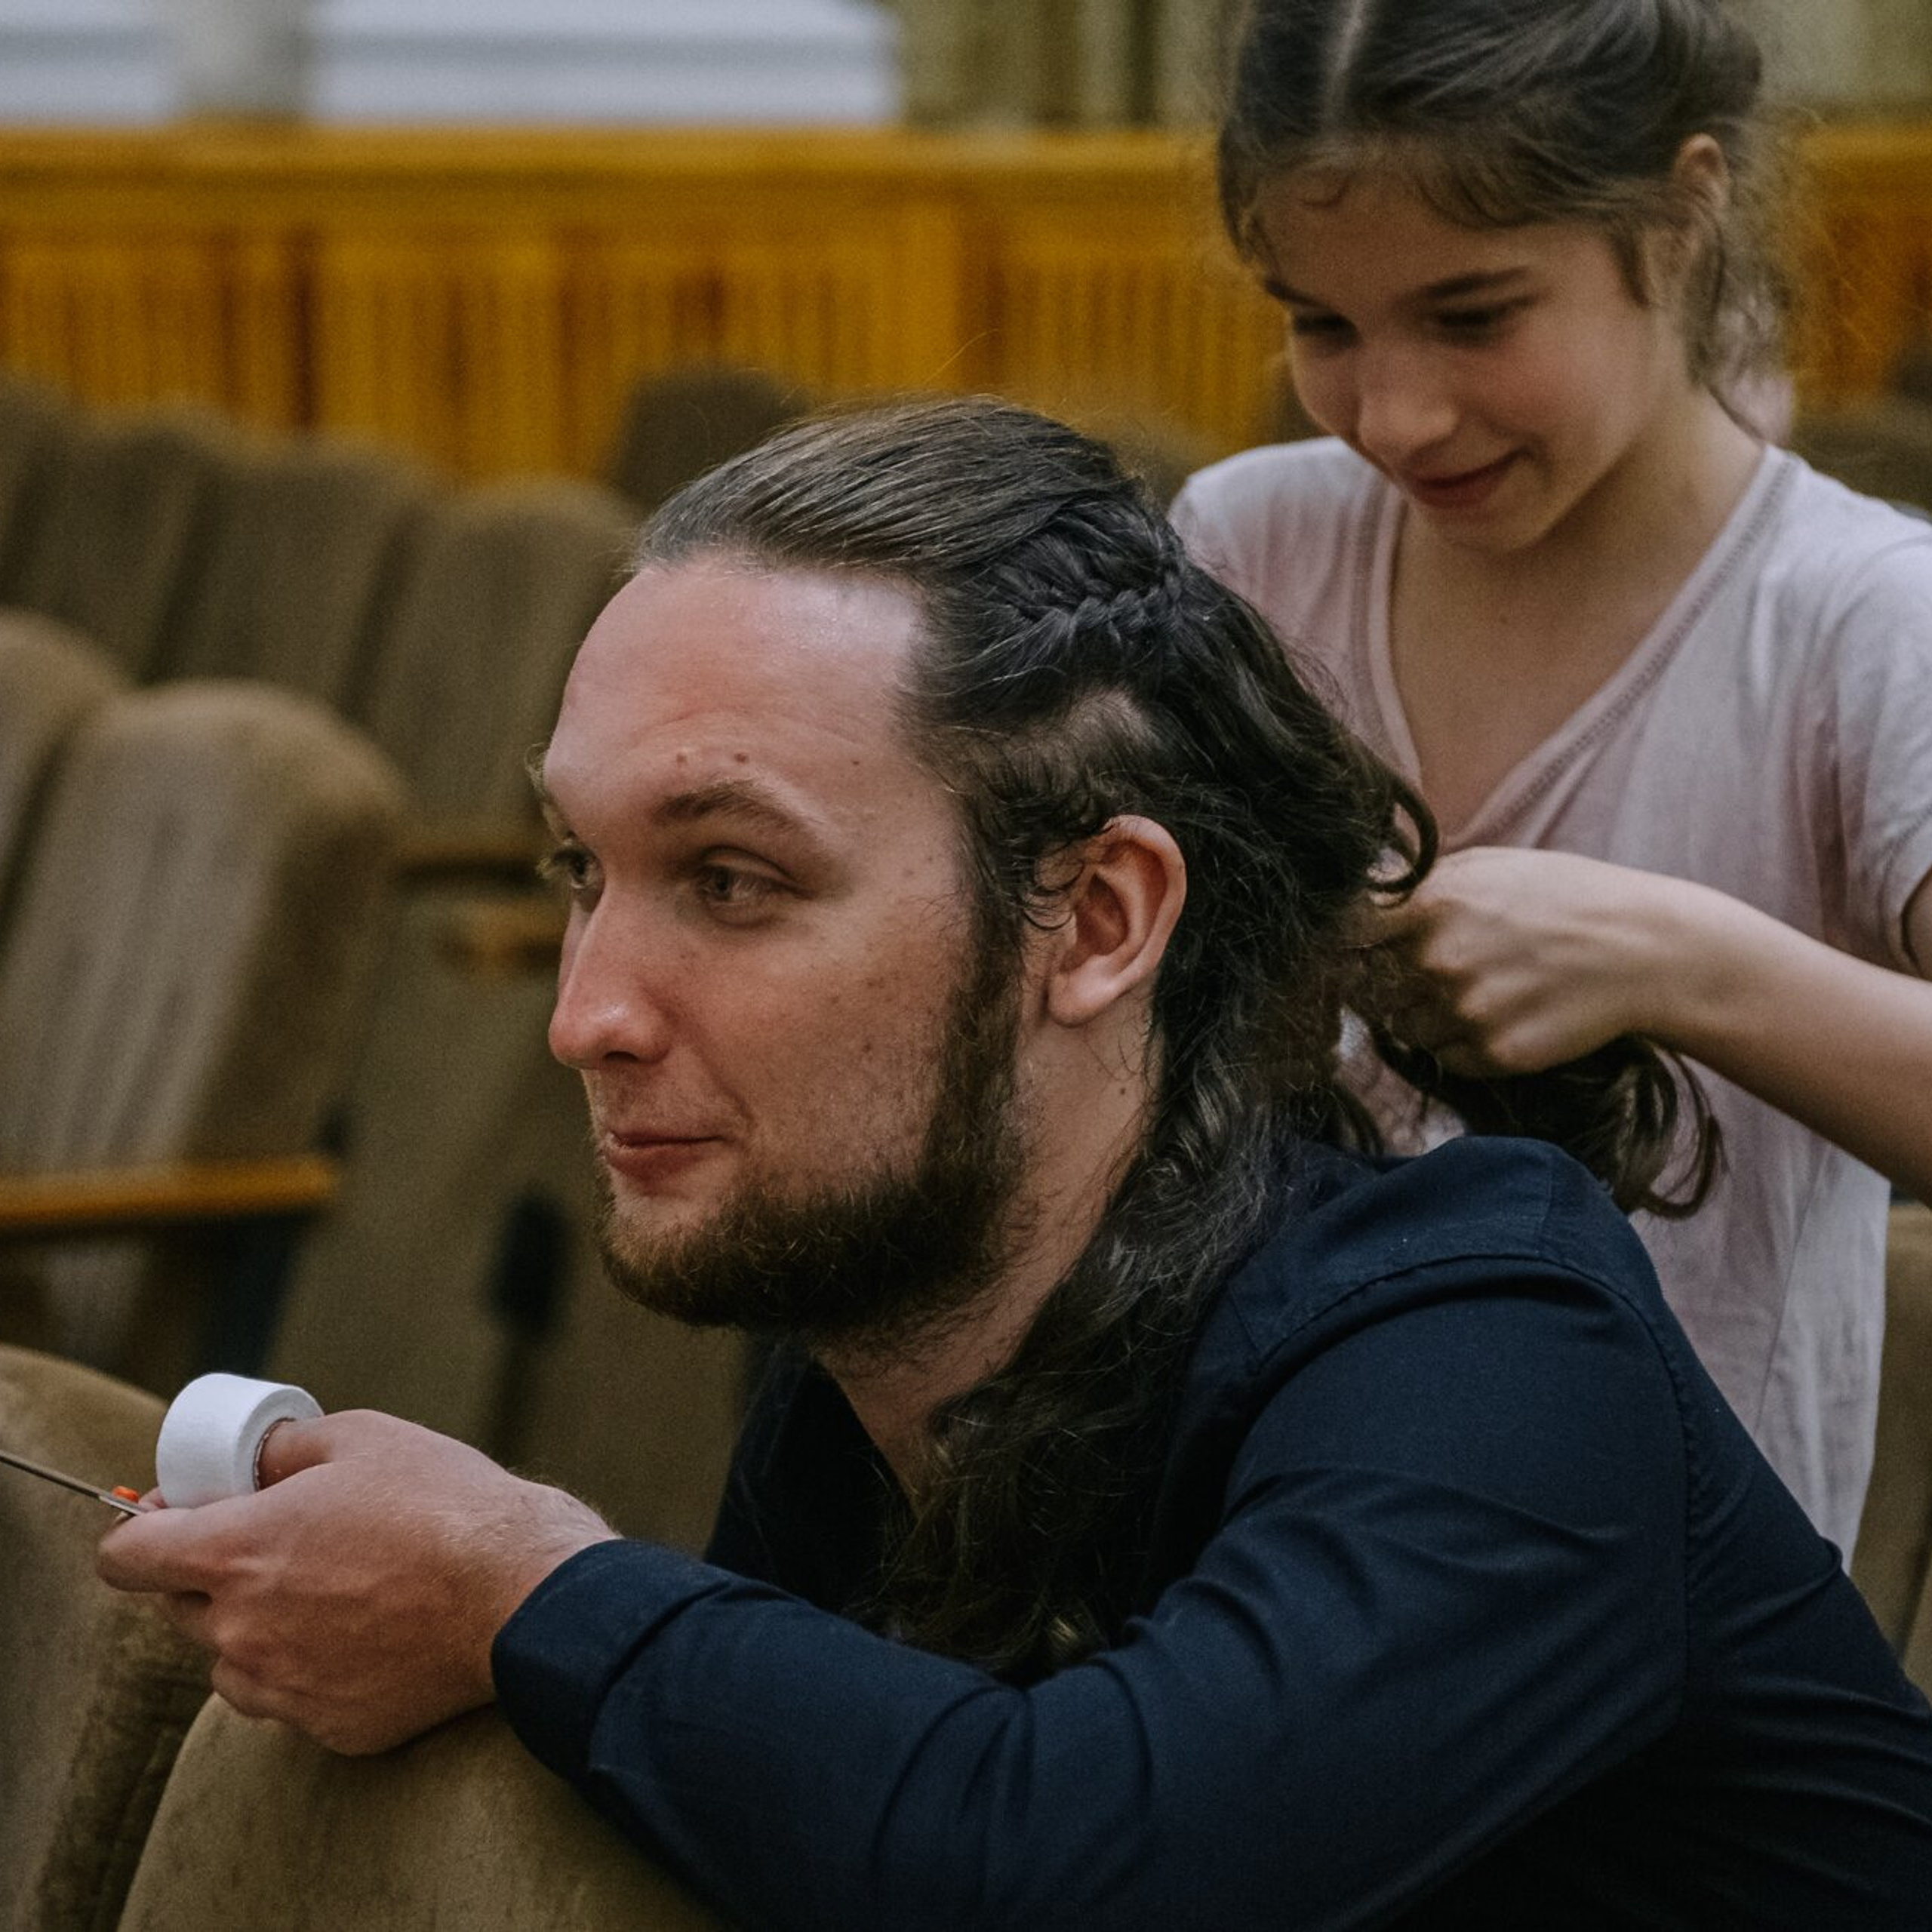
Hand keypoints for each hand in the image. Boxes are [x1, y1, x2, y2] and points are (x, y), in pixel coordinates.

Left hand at [97, 1409, 614, 1754]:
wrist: (520, 1592)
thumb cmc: (443, 1505)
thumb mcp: (362, 1437)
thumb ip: (284, 1448)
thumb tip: (253, 1461)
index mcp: (233, 1555)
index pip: (125, 1557)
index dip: (142, 1529)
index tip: (179, 1514)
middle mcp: (241, 1632)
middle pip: (178, 1609)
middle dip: (211, 1573)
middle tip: (279, 1539)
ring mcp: (283, 1689)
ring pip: (232, 1662)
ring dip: (257, 1627)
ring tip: (332, 1589)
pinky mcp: (330, 1728)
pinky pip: (292, 1697)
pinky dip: (313, 1667)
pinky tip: (370, 1631)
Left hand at [1365, 848, 1676, 1076]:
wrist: (1644, 949)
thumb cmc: (1562, 897)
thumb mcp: (1486, 866)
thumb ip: (1419, 885)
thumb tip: (1363, 902)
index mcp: (1431, 905)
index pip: (1347, 935)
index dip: (1351, 945)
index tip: (1364, 948)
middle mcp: (1440, 961)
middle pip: (1371, 988)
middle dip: (1392, 982)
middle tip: (1435, 971)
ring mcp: (1467, 1011)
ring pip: (1405, 1027)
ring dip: (1426, 1016)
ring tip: (1478, 990)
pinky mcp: (1495, 1054)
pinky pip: (1445, 1058)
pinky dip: (1460, 1045)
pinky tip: (1501, 1015)